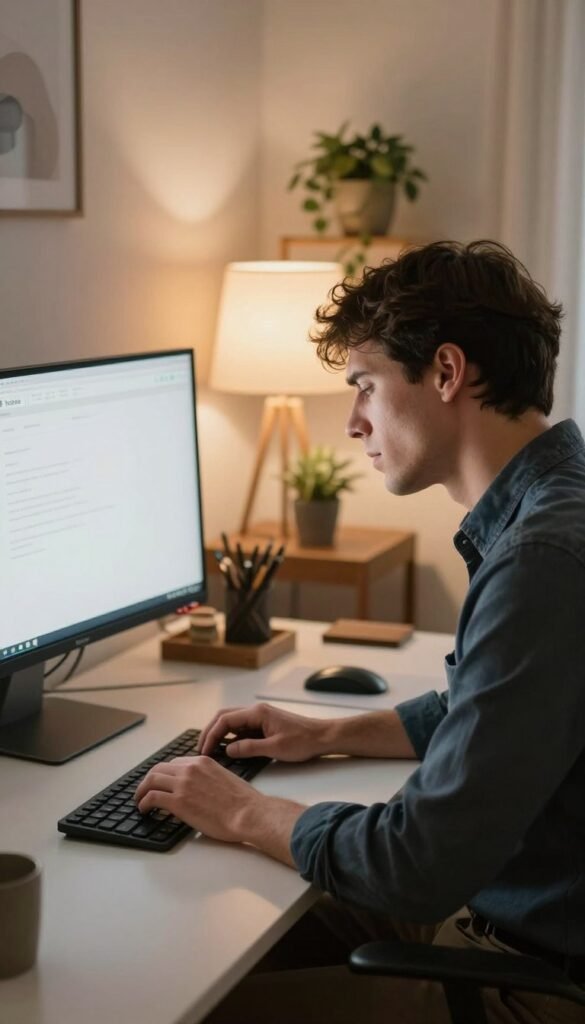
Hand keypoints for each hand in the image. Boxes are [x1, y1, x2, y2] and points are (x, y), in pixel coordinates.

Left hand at [134, 755, 265, 842]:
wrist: (248, 813)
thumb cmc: (243, 802)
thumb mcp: (223, 778)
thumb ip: (207, 778)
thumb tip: (198, 789)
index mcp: (202, 762)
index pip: (174, 763)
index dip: (164, 774)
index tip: (161, 782)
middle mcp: (190, 769)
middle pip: (159, 769)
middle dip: (149, 780)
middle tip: (144, 790)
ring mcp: (183, 784)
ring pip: (151, 781)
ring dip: (141, 791)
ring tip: (139, 801)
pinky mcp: (178, 802)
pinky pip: (152, 797)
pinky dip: (143, 802)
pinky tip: (144, 809)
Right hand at [198, 703, 329, 761]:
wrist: (323, 737)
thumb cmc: (304, 741)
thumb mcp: (275, 748)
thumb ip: (249, 748)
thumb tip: (228, 750)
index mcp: (258, 713)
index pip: (225, 720)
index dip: (211, 735)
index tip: (205, 750)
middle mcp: (257, 711)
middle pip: (225, 717)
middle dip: (210, 732)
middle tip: (201, 749)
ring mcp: (261, 717)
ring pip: (233, 722)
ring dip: (220, 734)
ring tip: (211, 751)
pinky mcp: (265, 725)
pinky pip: (243, 729)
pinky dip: (232, 738)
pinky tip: (229, 750)